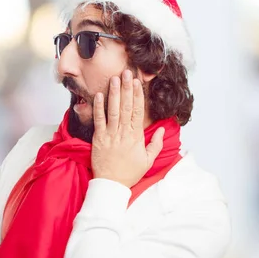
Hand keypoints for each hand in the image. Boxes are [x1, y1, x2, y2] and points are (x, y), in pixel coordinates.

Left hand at [91, 70, 164, 187]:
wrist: (111, 184)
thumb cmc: (129, 173)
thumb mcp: (148, 160)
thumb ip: (155, 144)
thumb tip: (160, 129)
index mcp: (136, 137)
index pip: (138, 111)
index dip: (138, 95)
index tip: (138, 82)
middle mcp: (123, 133)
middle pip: (126, 107)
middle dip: (127, 88)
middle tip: (127, 73)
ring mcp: (110, 135)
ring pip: (113, 110)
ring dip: (114, 93)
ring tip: (115, 78)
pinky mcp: (98, 138)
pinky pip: (98, 120)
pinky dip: (98, 107)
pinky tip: (100, 95)